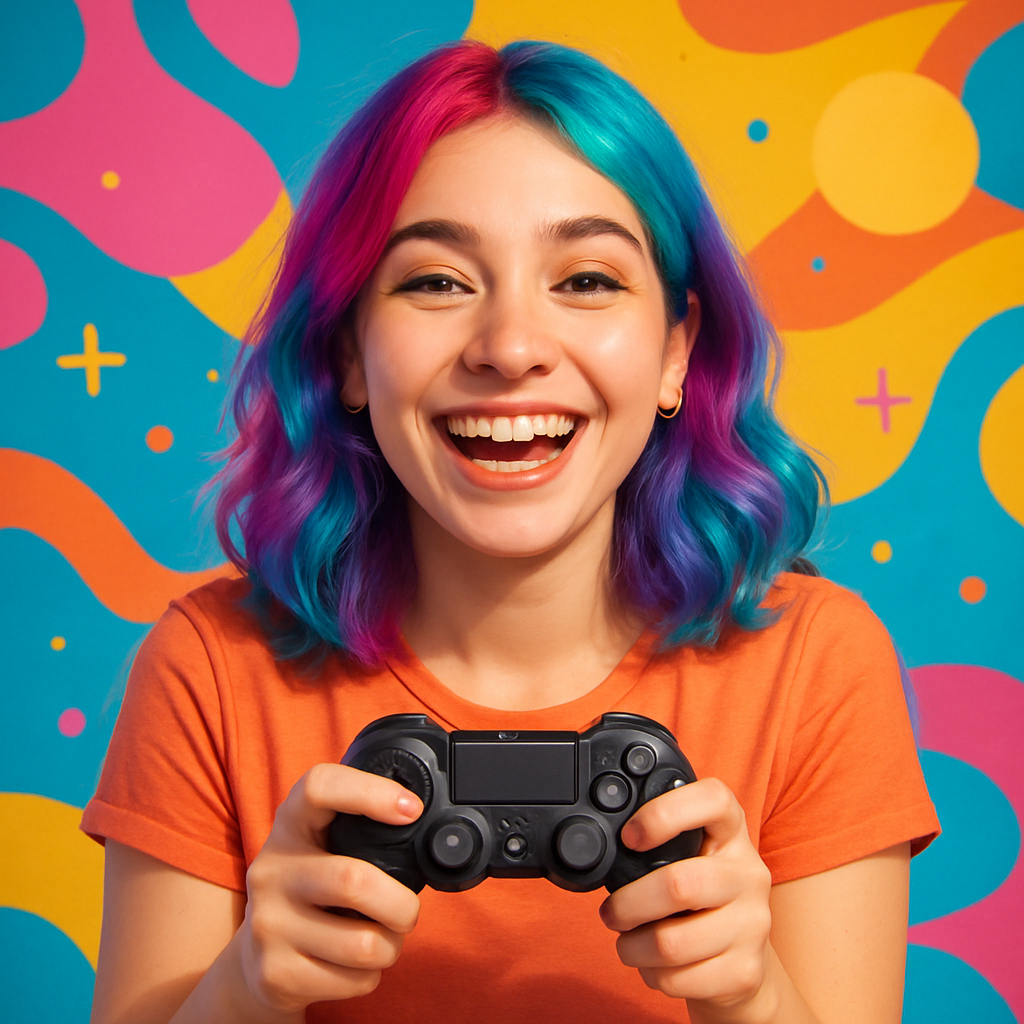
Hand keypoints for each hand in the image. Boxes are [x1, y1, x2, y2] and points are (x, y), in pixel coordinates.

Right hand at [237, 763, 423, 1016]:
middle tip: (406, 911)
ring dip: (390, 946)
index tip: (412, 809)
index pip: (319, 787)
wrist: (253, 959)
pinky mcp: (275, 973)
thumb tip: (429, 831)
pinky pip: (353, 980)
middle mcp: (272, 869)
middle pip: (353, 881)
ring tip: (380, 938)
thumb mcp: (320, 847)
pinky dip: (370, 976)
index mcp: (291, 824)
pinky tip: (353, 964)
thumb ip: (359, 830)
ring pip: (362, 944)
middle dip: (401, 904)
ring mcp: (268, 923)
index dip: (369, 792)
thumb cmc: (309, 890)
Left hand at [599, 777, 773, 1022]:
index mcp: (731, 831)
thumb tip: (601, 846)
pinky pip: (680, 979)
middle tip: (611, 912)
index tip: (629, 837)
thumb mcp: (689, 856)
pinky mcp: (746, 971)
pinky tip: (654, 965)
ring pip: (671, 943)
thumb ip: (658, 843)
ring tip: (628, 942)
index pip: (713, 799)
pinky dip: (652, 976)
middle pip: (679, 885)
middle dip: (628, 904)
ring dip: (632, 948)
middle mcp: (749, 873)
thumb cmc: (700, 898)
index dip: (664, 813)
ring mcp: (754, 924)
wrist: (742, 961)